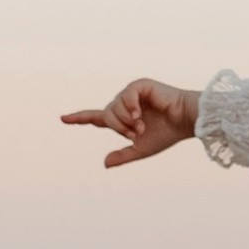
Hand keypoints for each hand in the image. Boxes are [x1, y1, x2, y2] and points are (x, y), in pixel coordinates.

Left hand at [61, 78, 200, 166]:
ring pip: (114, 106)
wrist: (185, 121)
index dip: (80, 119)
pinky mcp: (140, 85)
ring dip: (125, 119)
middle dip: (118, 127)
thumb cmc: (167, 134)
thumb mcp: (142, 149)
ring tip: (142, 124)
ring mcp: (131, 93)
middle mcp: (125, 104)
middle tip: (136, 133)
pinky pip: (125, 95)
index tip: (63, 119)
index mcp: (123, 118)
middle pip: (106, 115)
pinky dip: (129, 106)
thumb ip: (123, 155)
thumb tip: (104, 164)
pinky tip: (139, 114)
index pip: (96, 118)